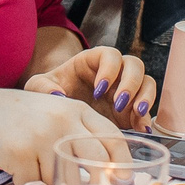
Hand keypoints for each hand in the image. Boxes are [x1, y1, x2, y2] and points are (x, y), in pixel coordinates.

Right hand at [0, 89, 125, 184]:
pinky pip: (35, 182)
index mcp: (77, 110)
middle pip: (96, 160)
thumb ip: (82, 134)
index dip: (123, 161)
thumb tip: (110, 173)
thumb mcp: (59, 115)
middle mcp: (62, 120)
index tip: (125, 180)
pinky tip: (19, 165)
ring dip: (53, 181)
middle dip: (100, 183)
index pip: (112, 136)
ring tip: (38, 166)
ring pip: (63, 177)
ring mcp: (41, 136)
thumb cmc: (26, 119)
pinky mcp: (20, 153)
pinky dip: (29, 181)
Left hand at [27, 46, 158, 127]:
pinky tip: (141, 129)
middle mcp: (113, 72)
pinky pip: (146, 109)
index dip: (109, 69)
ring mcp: (124, 90)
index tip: (99, 90)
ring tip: (137, 113)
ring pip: (147, 83)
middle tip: (119, 103)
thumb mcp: (38, 87)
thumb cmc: (49, 92)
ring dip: (145, 96)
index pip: (110, 54)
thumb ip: (43, 87)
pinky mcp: (130, 111)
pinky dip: (146, 118)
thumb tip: (58, 96)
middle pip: (134, 65)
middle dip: (131, 83)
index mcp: (92, 61)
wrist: (56, 113)